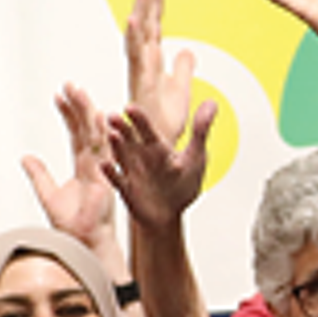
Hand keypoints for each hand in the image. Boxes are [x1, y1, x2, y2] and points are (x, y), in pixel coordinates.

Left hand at [21, 83, 116, 252]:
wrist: (84, 240)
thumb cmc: (72, 224)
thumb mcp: (48, 194)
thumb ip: (39, 174)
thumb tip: (26, 158)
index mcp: (84, 167)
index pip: (76, 135)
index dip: (68, 115)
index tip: (60, 97)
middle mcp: (95, 164)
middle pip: (87, 129)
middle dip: (78, 106)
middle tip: (70, 85)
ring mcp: (103, 169)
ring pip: (96, 134)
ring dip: (88, 112)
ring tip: (78, 91)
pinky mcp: (106, 176)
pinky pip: (104, 150)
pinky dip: (101, 133)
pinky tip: (98, 115)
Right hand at [102, 101, 216, 231]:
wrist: (169, 214)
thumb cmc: (181, 184)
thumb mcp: (195, 156)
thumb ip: (201, 130)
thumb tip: (212, 102)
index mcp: (157, 147)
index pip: (148, 130)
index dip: (140, 120)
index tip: (130, 108)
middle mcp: (142, 157)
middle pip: (131, 140)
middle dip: (123, 128)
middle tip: (113, 116)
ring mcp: (133, 172)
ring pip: (122, 156)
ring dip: (116, 146)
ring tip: (111, 135)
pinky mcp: (128, 190)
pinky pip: (118, 180)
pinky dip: (111, 173)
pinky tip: (105, 165)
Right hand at [125, 0, 197, 146]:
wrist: (157, 153)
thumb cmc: (163, 126)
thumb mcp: (180, 92)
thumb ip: (182, 69)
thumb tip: (187, 50)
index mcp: (151, 67)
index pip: (154, 30)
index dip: (155, 6)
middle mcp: (143, 70)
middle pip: (144, 30)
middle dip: (144, 3)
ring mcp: (141, 80)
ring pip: (137, 43)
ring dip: (138, 18)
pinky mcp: (140, 93)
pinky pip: (136, 65)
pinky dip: (135, 43)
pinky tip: (137, 25)